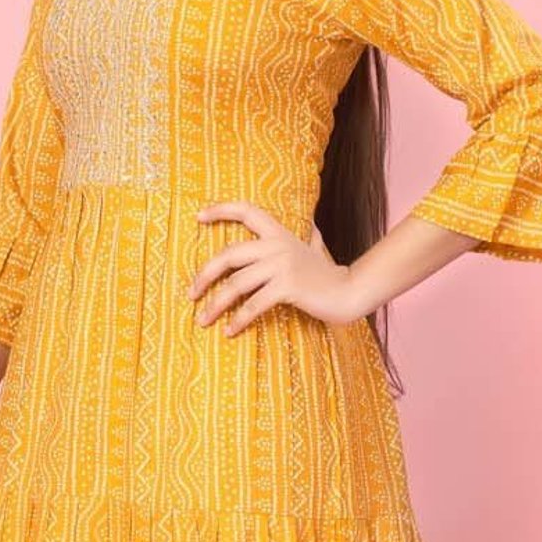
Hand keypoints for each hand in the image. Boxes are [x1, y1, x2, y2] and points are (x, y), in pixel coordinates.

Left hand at [189, 202, 365, 333]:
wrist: (350, 292)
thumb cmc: (328, 274)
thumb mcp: (315, 248)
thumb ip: (308, 237)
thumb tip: (310, 226)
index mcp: (279, 233)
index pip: (247, 211)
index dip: (221, 210)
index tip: (198, 216)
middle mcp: (278, 245)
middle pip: (229, 254)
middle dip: (204, 274)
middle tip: (191, 293)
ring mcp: (282, 265)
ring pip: (236, 284)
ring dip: (215, 304)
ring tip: (202, 320)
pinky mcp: (287, 287)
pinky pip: (253, 304)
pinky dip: (239, 319)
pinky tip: (229, 331)